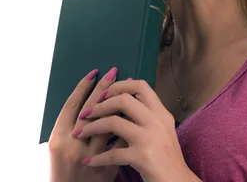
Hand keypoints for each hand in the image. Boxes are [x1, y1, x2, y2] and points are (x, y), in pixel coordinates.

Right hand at [47, 67, 127, 181]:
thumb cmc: (63, 169)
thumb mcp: (60, 146)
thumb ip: (71, 125)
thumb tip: (92, 99)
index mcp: (57, 138)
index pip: (72, 105)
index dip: (83, 87)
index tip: (95, 72)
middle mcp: (71, 146)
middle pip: (92, 109)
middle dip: (104, 88)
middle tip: (113, 72)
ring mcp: (89, 157)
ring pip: (109, 125)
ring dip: (120, 104)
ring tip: (128, 89)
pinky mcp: (106, 169)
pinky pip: (120, 144)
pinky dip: (128, 128)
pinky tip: (136, 114)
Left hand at [73, 79, 199, 181]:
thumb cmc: (167, 158)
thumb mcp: (161, 130)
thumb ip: (146, 115)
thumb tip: (124, 97)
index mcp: (161, 113)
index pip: (140, 86)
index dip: (119, 85)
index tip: (103, 93)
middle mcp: (157, 121)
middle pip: (124, 100)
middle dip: (99, 104)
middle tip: (86, 113)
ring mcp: (150, 138)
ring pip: (113, 122)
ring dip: (91, 127)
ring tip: (80, 134)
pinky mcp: (143, 157)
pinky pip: (112, 153)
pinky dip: (97, 157)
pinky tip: (89, 161)